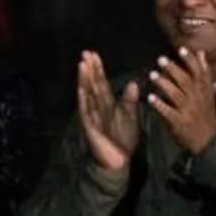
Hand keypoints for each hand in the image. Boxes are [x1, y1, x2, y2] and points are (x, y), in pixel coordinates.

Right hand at [76, 50, 142, 173]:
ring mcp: (92, 117)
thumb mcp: (130, 116)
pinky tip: (82, 89)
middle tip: (85, 53)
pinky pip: (86, 112)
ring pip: (87, 95)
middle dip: (89, 69)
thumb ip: (130, 100)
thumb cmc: (122, 140)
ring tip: (82, 65)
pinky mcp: (91, 128)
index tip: (94, 54)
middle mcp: (97, 108)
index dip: (97, 69)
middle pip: (92, 85)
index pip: (101, 83)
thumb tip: (134, 82)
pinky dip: (84, 100)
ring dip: (84, 80)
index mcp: (107, 105)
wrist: (119, 162)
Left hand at [146, 47, 215, 155]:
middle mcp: (197, 97)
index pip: (199, 71)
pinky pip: (168, 112)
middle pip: (185, 80)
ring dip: (164, 84)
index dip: (190, 60)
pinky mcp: (179, 122)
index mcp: (204, 88)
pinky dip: (160, 105)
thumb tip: (200, 52)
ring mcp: (188, 109)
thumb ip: (203, 71)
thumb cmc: (205, 111)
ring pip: (176, 94)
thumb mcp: (208, 90)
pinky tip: (150, 98)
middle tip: (160, 59)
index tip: (181, 49)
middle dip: (174, 69)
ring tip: (152, 75)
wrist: (209, 138)